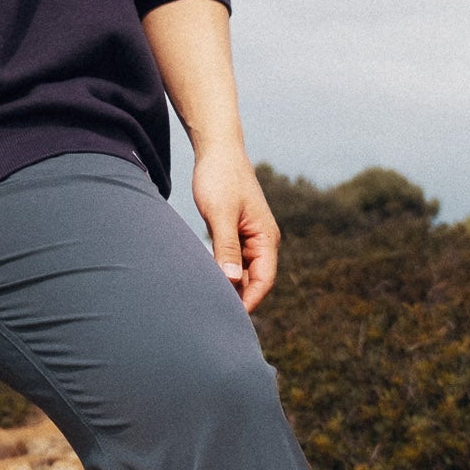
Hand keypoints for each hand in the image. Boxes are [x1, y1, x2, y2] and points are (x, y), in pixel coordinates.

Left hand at [193, 150, 279, 312]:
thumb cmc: (220, 177)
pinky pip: (231, 261)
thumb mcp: (220, 213)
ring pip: (241, 272)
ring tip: (206, 304)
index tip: (230, 319)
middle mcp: (262, 240)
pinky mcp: (234, 233)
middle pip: (253, 280)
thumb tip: (230, 281)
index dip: (250, 301)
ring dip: (228, 286)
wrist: (217, 150)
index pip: (264, 280)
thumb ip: (226, 247)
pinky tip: (204, 282)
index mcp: (266, 237)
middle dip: (238, 298)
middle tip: (213, 317)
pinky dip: (221, 272)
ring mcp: (248, 237)